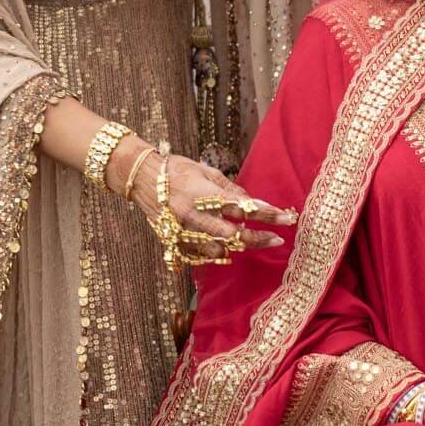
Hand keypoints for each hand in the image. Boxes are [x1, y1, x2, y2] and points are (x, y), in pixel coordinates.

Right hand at [118, 141, 294, 260]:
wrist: (139, 178)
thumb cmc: (176, 169)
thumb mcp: (206, 171)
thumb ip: (230, 189)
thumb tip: (253, 202)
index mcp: (202, 193)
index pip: (241, 206)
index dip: (266, 214)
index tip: (285, 218)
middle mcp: (191, 215)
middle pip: (232, 235)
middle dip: (257, 238)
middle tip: (276, 239)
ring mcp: (180, 232)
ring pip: (216, 250)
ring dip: (236, 248)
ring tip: (249, 241)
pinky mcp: (171, 242)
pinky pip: (198, 256)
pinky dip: (213, 254)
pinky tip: (224, 248)